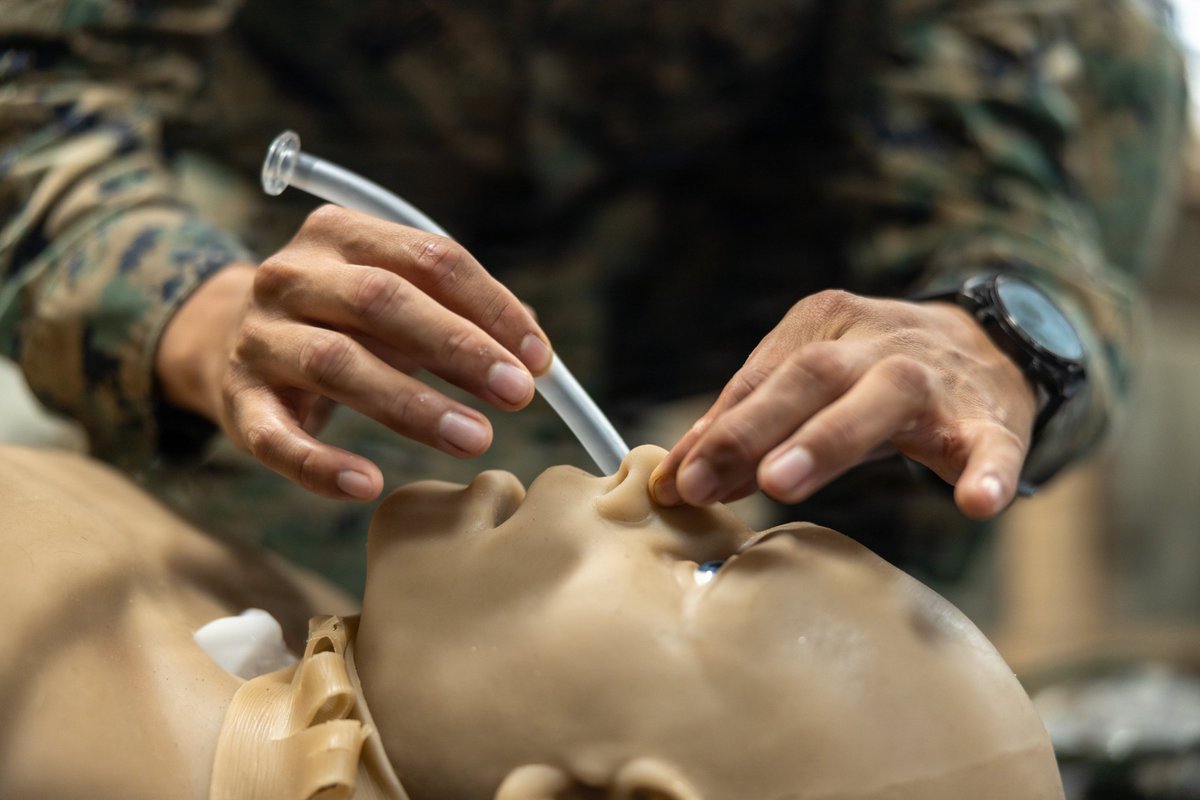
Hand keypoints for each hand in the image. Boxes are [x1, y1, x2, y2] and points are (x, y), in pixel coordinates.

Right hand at [156, 205, 551, 500]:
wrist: (228, 340)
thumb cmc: (341, 320)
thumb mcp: (396, 298)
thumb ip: (461, 313)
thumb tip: (534, 353)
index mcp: (341, 233)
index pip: (431, 258)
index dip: (492, 307)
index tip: (539, 359)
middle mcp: (292, 274)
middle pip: (383, 302)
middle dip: (459, 349)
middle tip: (518, 395)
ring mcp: (259, 336)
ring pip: (337, 364)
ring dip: (413, 406)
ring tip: (475, 439)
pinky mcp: (237, 400)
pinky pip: (276, 437)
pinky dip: (320, 464)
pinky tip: (367, 484)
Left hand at [649, 290, 1037, 518]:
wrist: (991, 345)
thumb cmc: (875, 374)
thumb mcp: (810, 383)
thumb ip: (750, 425)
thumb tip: (679, 480)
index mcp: (824, 323)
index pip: (759, 377)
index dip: (714, 431)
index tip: (676, 481)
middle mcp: (878, 343)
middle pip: (810, 375)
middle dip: (753, 427)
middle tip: (707, 481)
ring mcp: (937, 379)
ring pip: (885, 396)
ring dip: (826, 439)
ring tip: (778, 482)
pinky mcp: (991, 421)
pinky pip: (992, 446)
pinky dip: (985, 473)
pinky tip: (975, 503)